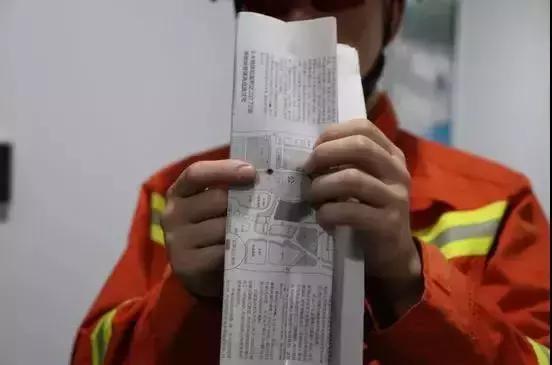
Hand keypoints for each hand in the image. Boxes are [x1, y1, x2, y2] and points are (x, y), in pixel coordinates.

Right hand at [161, 159, 255, 297]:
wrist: (204, 276)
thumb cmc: (214, 231)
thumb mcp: (217, 206)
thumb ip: (230, 188)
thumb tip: (264, 174)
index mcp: (179, 192)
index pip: (196, 173)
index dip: (224, 169)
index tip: (251, 172)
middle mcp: (172, 214)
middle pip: (216, 199)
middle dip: (243, 202)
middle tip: (266, 207)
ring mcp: (177, 241)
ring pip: (222, 227)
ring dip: (244, 228)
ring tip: (259, 231)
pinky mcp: (187, 266)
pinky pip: (222, 252)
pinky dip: (238, 251)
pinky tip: (247, 252)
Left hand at [304, 119, 422, 321]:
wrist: (392, 253)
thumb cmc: (368, 210)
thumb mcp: (364, 181)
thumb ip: (345, 163)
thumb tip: (308, 154)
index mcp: (391, 155)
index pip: (364, 127)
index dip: (334, 133)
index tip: (315, 147)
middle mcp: (397, 172)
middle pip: (360, 146)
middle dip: (325, 154)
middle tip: (308, 170)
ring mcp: (395, 197)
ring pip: (352, 178)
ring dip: (322, 187)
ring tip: (313, 198)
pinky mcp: (387, 223)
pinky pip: (350, 211)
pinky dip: (328, 213)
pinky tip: (323, 219)